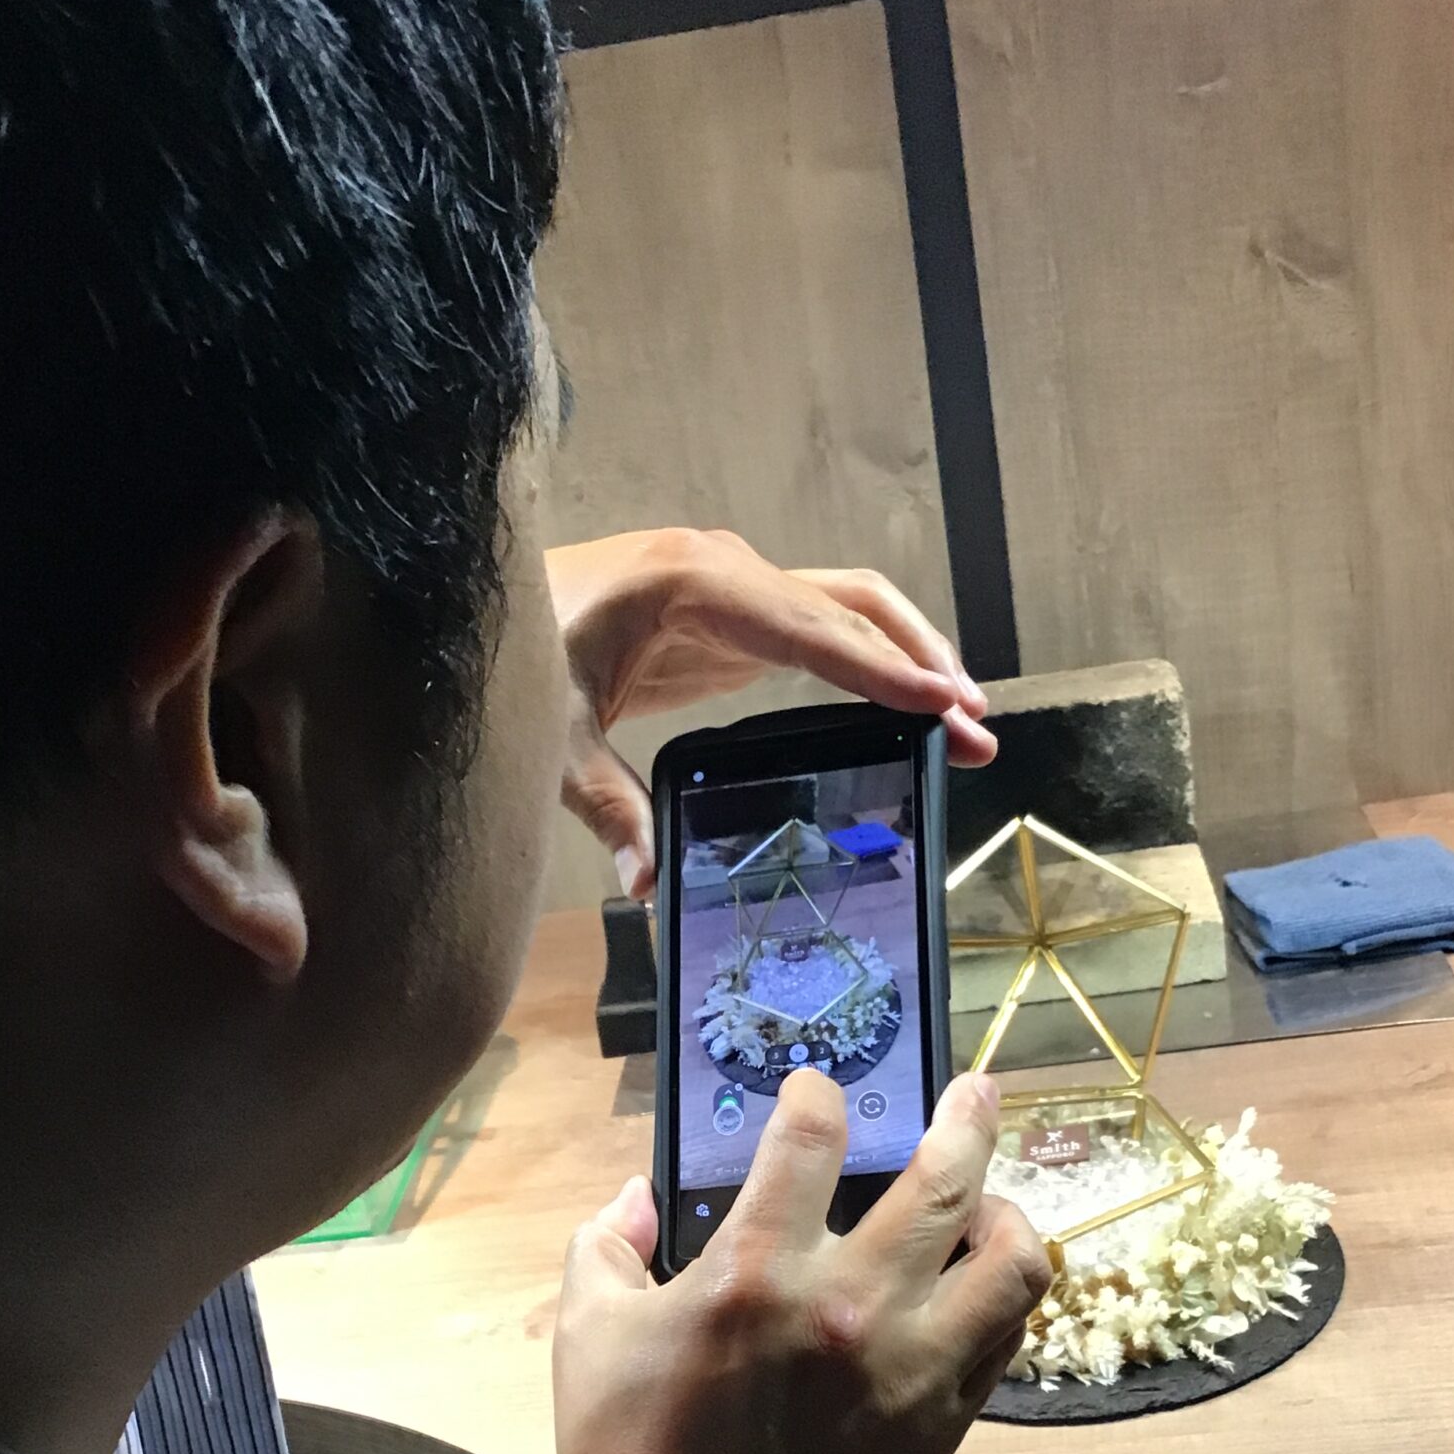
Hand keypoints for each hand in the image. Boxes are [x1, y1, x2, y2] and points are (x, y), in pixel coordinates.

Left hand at [549, 528, 993, 895]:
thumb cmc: (510, 653)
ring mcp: (729, 580)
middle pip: (850, 611)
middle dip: (920, 670)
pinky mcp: (728, 607)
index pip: (809, 630)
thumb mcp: (551, 740)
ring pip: (847, 607)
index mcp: (686, 584)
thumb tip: (648, 887)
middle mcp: (721, 566)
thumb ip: (606, 808)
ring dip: (910, 657)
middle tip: (976, 734)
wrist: (477, 595)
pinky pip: (818, 625)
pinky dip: (869, 659)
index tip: (943, 703)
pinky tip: (904, 706)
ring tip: (965, 722)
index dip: (880, 670)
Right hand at [552, 1070, 1047, 1453]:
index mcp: (752, 1276)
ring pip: (1012, 1258)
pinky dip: (1003, 1292)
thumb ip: (606, 1245)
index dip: (817, 1095)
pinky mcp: (945, 1417)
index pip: (811, 1137)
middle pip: (947, 1177)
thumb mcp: (587, 1340)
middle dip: (965, 1116)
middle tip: (972, 1089)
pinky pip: (1007, 1333)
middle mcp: (848, 1307)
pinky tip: (980, 1279)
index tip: (816, 1092)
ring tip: (991, 1197)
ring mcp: (912, 1365)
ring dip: (1008, 1209)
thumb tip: (636, 1191)